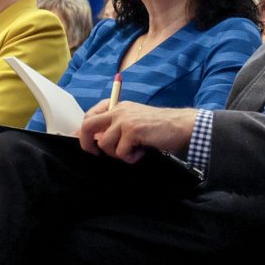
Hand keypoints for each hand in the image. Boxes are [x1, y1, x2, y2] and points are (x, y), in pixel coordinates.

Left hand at [78, 100, 196, 162]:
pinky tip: (142, 152)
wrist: (181, 125)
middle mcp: (119, 110)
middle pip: (88, 125)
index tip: (88, 146)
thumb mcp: (134, 122)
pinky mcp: (133, 131)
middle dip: (87, 144)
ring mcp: (125, 120)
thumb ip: (116, 128)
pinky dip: (131, 158)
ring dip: (118, 154)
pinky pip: (121, 152)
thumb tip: (95, 141)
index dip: (83, 132)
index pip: (90, 115)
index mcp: (118, 106)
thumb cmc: (159, 127)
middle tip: (96, 155)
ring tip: (134, 151)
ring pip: (105, 144)